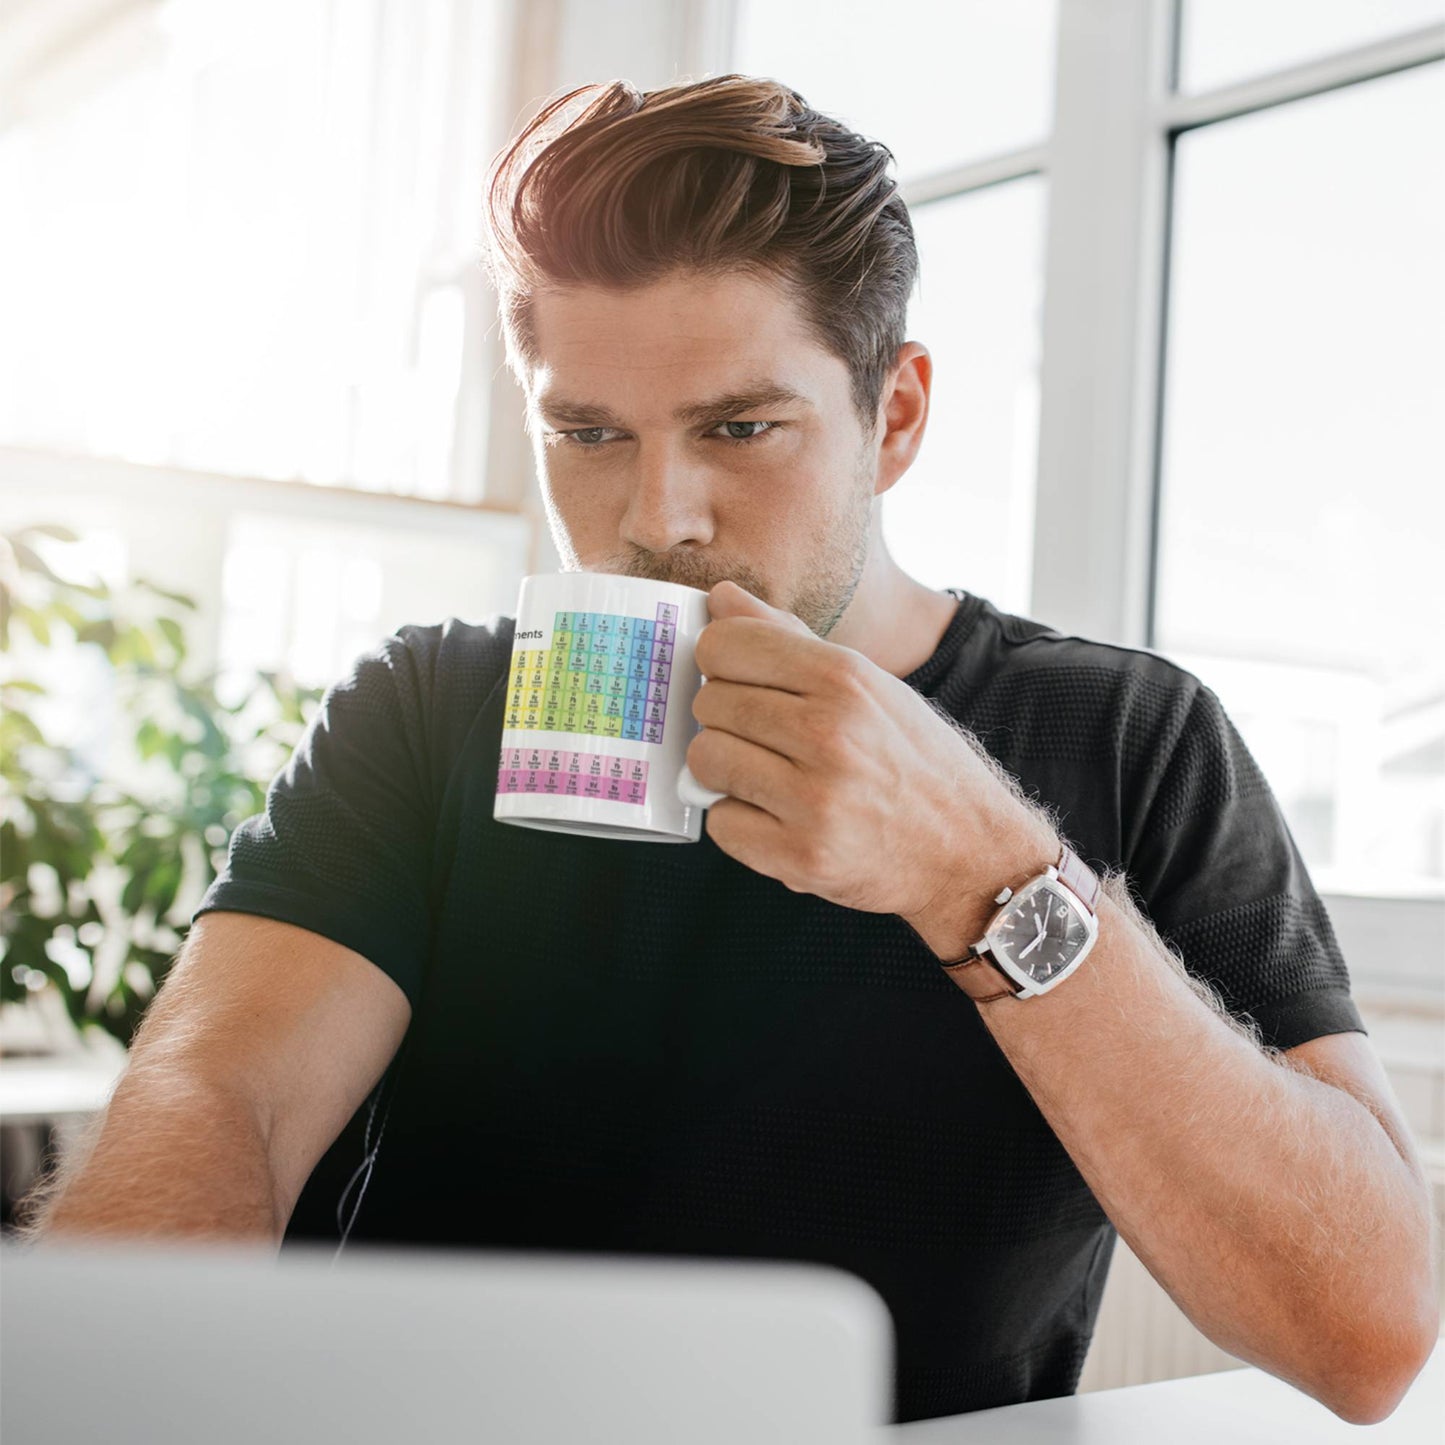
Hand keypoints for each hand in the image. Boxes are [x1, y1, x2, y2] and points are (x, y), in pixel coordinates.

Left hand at [686, 581, 1058, 941]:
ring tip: (768, 778)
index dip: (721, 664)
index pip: (724, 646)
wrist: (968, 848)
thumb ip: (787, 638)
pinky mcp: (801, 856)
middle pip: (710, 704)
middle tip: (764, 739)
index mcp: (845, 678)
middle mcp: (829, 733)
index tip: (740, 682)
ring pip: (705, 762)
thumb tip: (720, 596)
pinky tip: (778, 818)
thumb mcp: (867, 684)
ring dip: (725, 772)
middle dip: (726, 720)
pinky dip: (740, 823)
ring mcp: (815, 799)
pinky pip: (720, 824)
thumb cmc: (912, 759)